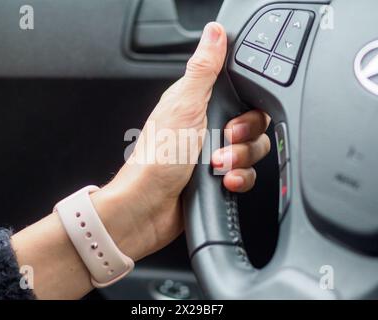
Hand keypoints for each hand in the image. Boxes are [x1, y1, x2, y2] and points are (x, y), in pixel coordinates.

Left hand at [91, 22, 270, 261]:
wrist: (150, 207)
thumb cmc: (158, 159)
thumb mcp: (183, 106)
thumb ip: (203, 70)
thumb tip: (213, 33)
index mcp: (199, 105)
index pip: (241, 96)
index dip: (246, 108)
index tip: (234, 119)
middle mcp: (208, 128)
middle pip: (253, 125)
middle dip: (243, 139)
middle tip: (222, 143)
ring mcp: (214, 154)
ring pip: (252, 151)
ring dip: (239, 161)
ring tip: (216, 167)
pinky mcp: (219, 178)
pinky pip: (247, 175)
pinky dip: (239, 179)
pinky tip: (223, 182)